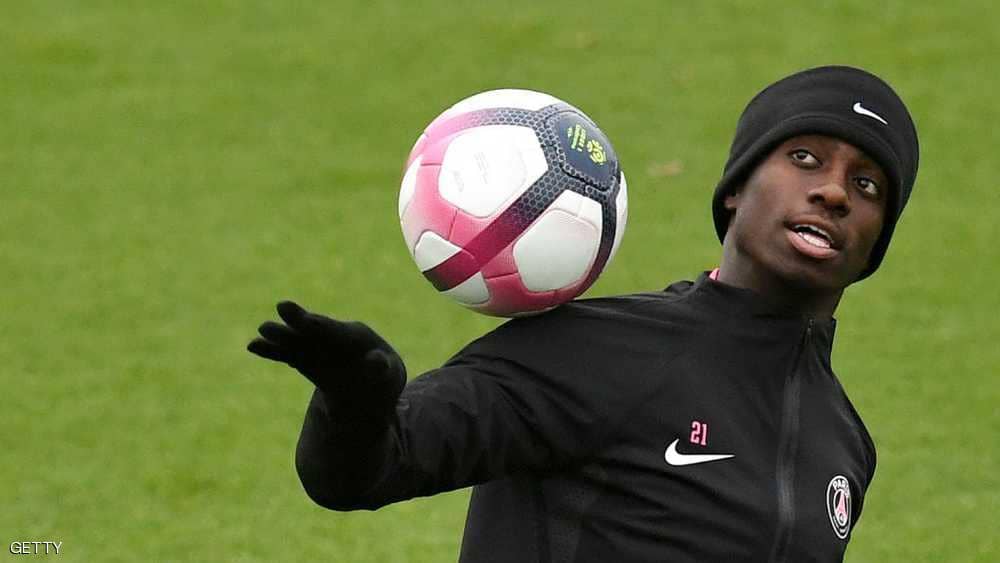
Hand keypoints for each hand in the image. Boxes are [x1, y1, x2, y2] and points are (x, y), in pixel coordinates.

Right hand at [248, 301, 405, 424]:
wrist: (369, 389)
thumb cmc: (382, 378)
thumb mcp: (388, 374)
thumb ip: (382, 368)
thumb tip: (376, 363)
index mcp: (355, 336)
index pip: (334, 329)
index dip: (318, 323)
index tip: (307, 317)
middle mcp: (332, 336)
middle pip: (313, 329)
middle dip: (299, 320)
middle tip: (283, 306)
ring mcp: (316, 346)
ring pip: (296, 340)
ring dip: (281, 335)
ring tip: (262, 330)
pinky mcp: (304, 359)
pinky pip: (286, 354)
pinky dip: (272, 351)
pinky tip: (253, 346)